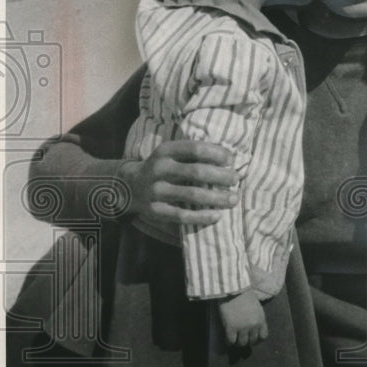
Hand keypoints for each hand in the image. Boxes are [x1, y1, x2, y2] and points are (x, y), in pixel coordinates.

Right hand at [120, 141, 238, 227]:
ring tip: (233, 199)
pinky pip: (182, 215)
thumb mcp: (172, 154)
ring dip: (217, 198)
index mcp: (165, 151)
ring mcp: (156, 191)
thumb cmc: (164, 168)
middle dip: (221, 176)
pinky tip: (217, 216)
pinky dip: (202, 217)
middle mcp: (159, 169)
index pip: (195, 149)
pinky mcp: (155, 210)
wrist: (130, 186)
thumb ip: (194, 155)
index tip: (231, 160)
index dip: (216, 153)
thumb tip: (230, 159)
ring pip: (192, 195)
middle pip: (197, 172)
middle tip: (236, 179)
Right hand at [219, 289, 267, 347]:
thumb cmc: (244, 295)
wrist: (234, 289)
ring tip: (234, 340)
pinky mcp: (231, 328)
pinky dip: (229, 342)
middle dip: (246, 341)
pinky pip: (231, 341)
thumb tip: (253, 329)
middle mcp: (253, 326)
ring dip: (237, 343)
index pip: (263, 337)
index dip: (258, 340)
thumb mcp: (257, 308)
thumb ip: (257, 318)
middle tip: (240, 339)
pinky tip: (227, 340)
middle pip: (251, 341)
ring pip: (241, 343)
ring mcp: (242, 328)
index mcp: (261, 320)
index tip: (253, 340)